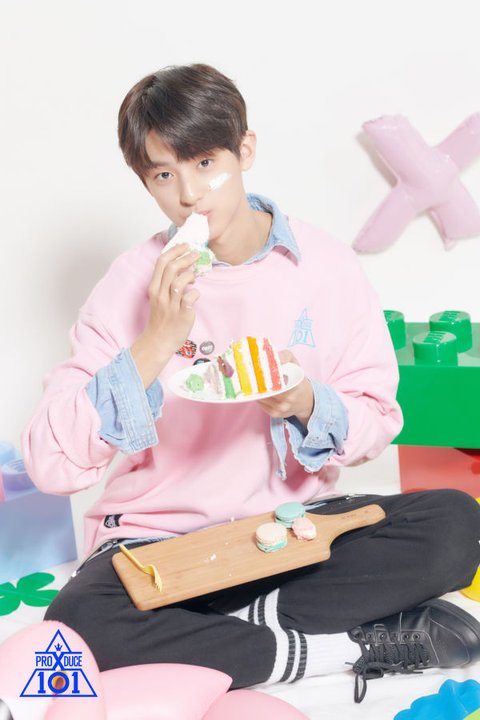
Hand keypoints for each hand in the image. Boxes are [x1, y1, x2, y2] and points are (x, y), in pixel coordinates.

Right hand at [131, 243, 199, 386]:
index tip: (184, 246)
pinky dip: (196, 293)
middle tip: (196, 254)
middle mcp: (161, 295)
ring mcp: (171, 305)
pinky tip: (196, 295)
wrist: (159, 341)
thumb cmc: (162, 319)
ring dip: (190, 274)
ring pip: (180, 281)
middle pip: (171, 268)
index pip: (161, 262)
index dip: (174, 251)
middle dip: (185, 258)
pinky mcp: (182, 315)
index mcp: (154, 288)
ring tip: (195, 275)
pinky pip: (191, 297)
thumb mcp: (160, 298)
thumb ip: (168, 283)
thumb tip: (185, 268)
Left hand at [256, 350, 313, 428]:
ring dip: (255, 390)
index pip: (277, 383)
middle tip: (248, 373)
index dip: (266, 377)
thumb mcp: (295, 363)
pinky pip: (261, 404)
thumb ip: (285, 356)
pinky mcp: (274, 414)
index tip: (257, 369)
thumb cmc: (297, 379)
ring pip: (261, 398)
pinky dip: (258, 397)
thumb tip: (273, 356)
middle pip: (266, 391)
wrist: (305, 399)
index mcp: (295, 387)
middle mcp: (288, 400)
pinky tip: (258, 390)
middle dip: (257, 383)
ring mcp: (281, 409)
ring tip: (251, 381)